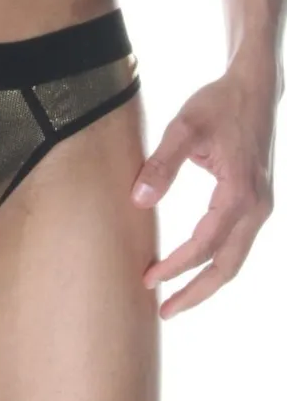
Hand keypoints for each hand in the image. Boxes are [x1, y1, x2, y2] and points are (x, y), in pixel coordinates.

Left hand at [130, 62, 279, 318]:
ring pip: (236, 258)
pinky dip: (216, 262)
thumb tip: (140, 201)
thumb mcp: (184, 128)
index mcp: (239, 193)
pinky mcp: (256, 201)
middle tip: (164, 312)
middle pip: (228, 265)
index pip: (205, 244)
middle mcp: (257, 206)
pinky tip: (194, 267)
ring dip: (206, 281)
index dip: (176, 266)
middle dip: (196, 292)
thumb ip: (161, 165)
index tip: (147, 279)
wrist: (254, 89)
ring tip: (175, 299)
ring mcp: (261, 206)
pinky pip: (237, 243)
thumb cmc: (217, 105)